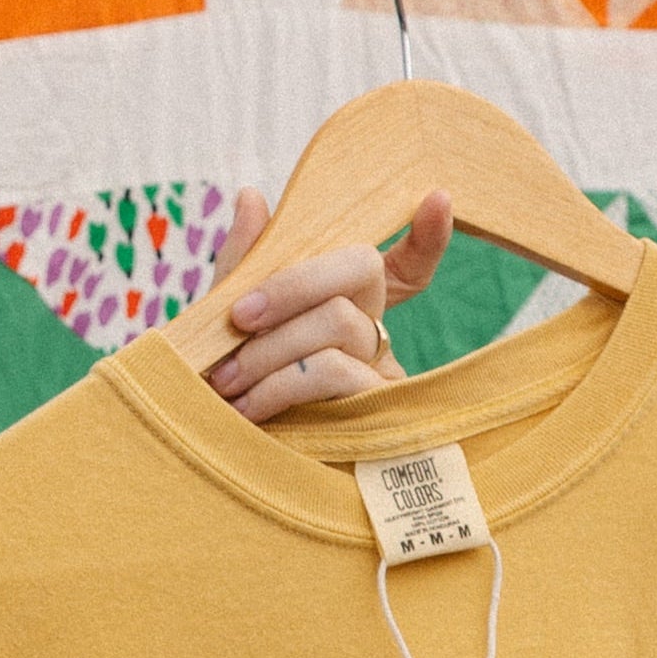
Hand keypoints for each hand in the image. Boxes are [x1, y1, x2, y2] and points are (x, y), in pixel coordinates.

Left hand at [201, 185, 454, 422]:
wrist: (217, 461)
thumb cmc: (225, 388)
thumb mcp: (225, 323)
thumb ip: (243, 265)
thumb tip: (252, 196)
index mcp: (341, 303)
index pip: (401, 264)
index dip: (427, 236)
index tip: (438, 198)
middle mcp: (371, 332)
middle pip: (359, 271)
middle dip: (291, 285)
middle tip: (236, 316)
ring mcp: (378, 373)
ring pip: (339, 321)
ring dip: (270, 346)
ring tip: (224, 380)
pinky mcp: (371, 416)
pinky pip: (335, 372)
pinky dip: (279, 383)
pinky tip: (246, 408)